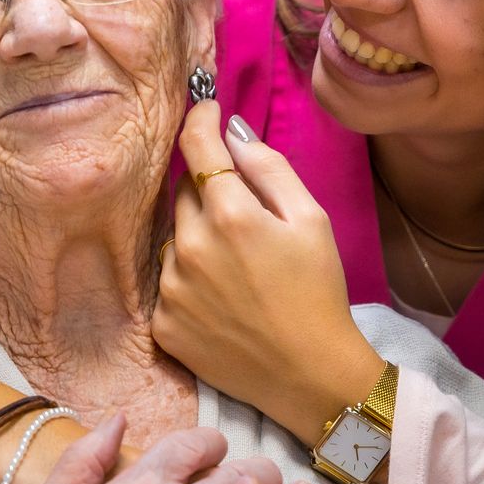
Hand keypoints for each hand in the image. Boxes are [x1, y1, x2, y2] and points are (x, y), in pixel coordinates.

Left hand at [154, 102, 384, 446]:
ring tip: (239, 268)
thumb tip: (233, 132)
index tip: (206, 108)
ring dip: (198, 237)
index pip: (196, 146)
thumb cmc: (320, 294)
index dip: (200, 119)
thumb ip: (269, 168)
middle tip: (245, 214)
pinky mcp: (163, 325)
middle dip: (209, 189)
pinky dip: (190, 279)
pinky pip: (168, 282)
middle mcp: (189, 247)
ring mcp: (171, 289)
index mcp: (229, 215)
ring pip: (174, 238)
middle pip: (183, 192)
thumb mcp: (311, 221)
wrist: (309, 376)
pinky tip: (224, 298)